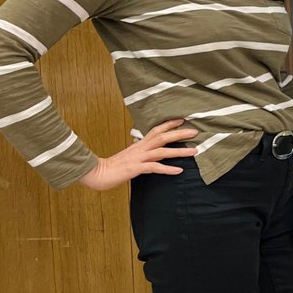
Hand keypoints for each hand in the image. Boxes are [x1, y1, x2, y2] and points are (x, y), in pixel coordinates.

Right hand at [79, 118, 197, 190]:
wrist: (97, 173)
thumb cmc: (115, 166)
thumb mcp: (132, 156)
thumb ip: (144, 152)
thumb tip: (158, 152)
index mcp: (139, 145)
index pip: (156, 130)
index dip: (169, 124)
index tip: (182, 119)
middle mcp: (140, 148)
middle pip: (162, 137)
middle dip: (179, 133)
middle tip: (195, 131)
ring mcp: (138, 158)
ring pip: (161, 151)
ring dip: (179, 151)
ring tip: (194, 151)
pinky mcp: (135, 168)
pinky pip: (154, 168)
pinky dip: (167, 168)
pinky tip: (178, 170)